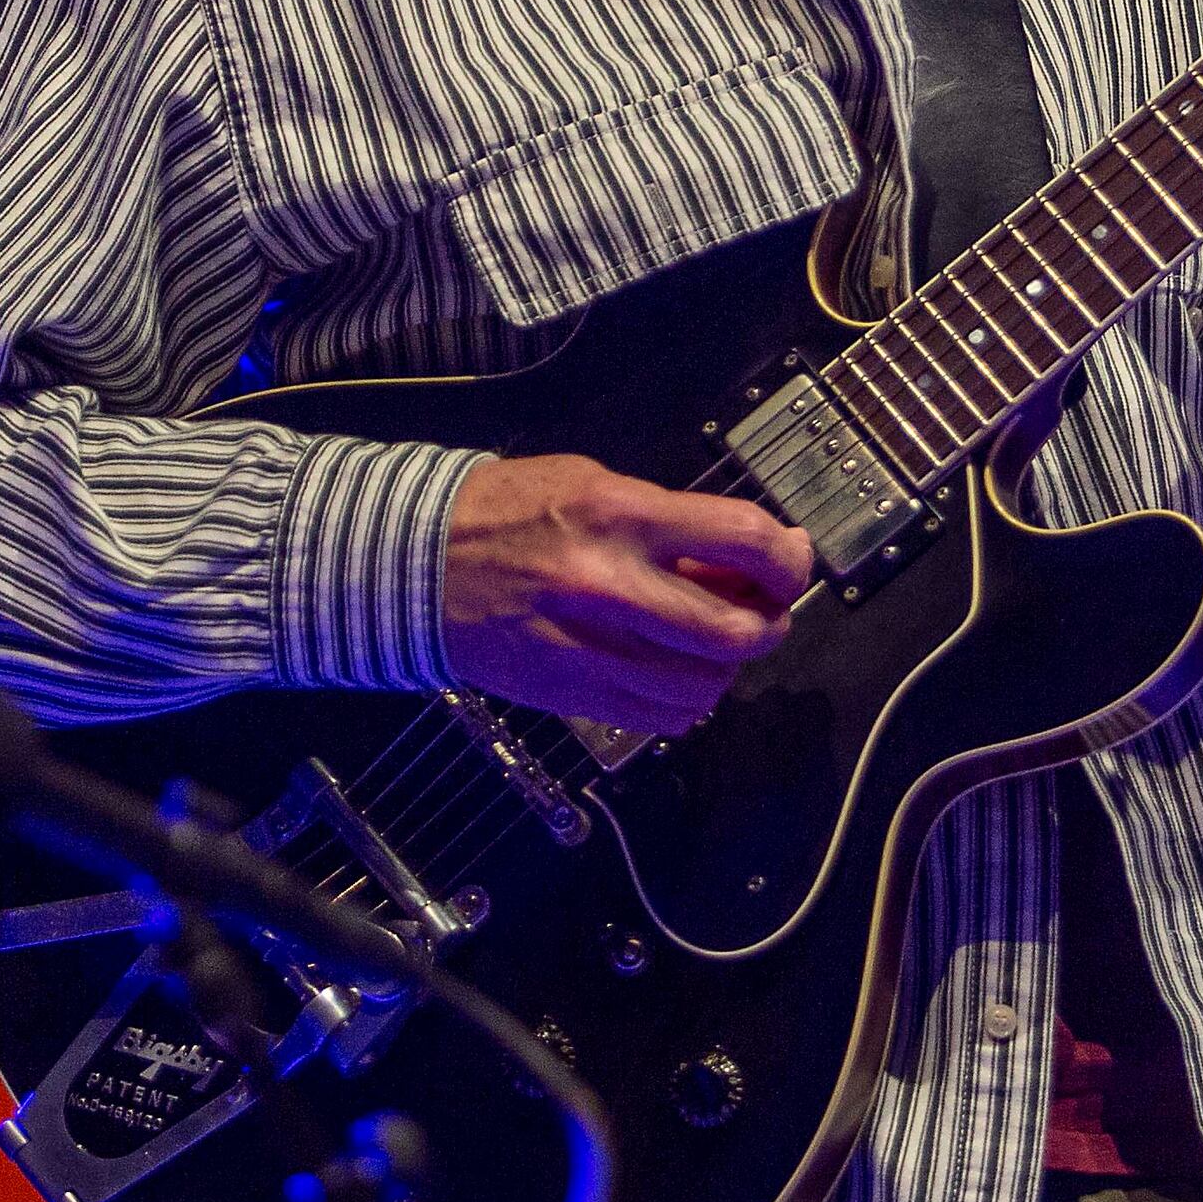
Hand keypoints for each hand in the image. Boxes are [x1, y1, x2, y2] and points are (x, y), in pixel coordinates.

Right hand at [442, 454, 816, 733]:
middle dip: (770, 623)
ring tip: (712, 640)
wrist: (412, 563)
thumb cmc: (503, 512)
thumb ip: (671, 521)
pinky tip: (675, 672)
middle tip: (765, 610)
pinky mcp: (574, 694)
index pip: (743, 540)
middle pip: (736, 630)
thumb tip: (747, 554)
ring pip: (705, 684)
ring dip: (727, 667)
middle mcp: (612, 586)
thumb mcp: (593, 484)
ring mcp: (592, 648)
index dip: (787, 558)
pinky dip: (687, 701)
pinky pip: (662, 717)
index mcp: (621, 517)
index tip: (790, 560)